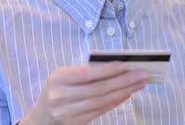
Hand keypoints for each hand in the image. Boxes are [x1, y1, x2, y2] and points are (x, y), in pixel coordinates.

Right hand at [20, 62, 148, 124]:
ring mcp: (67, 112)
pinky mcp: (75, 123)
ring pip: (102, 101)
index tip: (128, 65)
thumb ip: (87, 72)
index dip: (108, 69)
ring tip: (140, 83)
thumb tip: (119, 66)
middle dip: (124, 80)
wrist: (41, 117)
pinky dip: (116, 101)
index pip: (88, 73)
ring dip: (125, 91)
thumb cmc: (59, 89)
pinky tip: (128, 93)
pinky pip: (100, 111)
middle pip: (98, 88)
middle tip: (142, 74)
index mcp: (58, 78)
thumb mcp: (65, 76)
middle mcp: (61, 96)